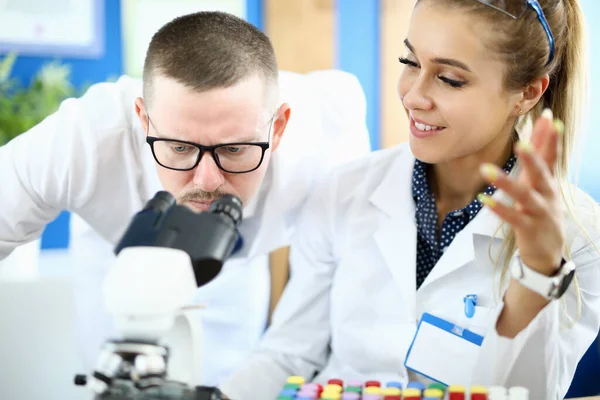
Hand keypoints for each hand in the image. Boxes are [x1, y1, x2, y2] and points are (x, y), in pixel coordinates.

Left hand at [478, 109, 564, 274]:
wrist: (548, 251)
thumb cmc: (541, 210)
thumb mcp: (542, 185)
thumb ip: (539, 159)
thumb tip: (545, 127)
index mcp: (549, 181)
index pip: (551, 156)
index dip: (551, 138)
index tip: (549, 117)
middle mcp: (547, 194)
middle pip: (541, 174)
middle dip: (532, 158)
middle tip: (519, 143)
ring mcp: (539, 212)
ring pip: (524, 196)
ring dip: (505, 183)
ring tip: (485, 169)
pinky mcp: (529, 228)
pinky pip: (513, 218)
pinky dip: (499, 209)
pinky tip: (483, 200)